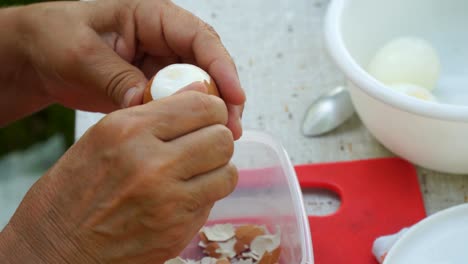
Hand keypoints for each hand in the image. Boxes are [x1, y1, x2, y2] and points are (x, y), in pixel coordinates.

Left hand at [0, 0, 243, 138]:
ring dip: (212, 111)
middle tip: (232, 128)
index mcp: (152, 17)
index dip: (221, 66)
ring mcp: (160, 65)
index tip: (234, 95)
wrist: (37, 58)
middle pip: (207, 65)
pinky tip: (198, 138)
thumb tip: (147, 104)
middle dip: (224, 95)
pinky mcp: (153, 87)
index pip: (198, 38)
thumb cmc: (55, 39)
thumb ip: (116, 77)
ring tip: (224, 139)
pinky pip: (178, 102)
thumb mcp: (82, 54)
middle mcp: (163, 40)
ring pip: (198, 86)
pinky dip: (189, 120)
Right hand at [0, 90, 237, 262]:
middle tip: (204, 143)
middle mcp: (151, 164)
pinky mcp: (177, 231)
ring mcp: (168, 201)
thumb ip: (154, 113)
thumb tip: (200, 91)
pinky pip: (212, 201)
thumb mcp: (103, 136)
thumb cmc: (74, 189)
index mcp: (128, 131)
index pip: (200, 106)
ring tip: (197, 170)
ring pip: (227, 172)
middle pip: (221, 138)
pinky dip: (205, 195)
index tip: (208, 115)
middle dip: (217, 138)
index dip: (212, 109)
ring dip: (217, 168)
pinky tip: (183, 194)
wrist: (55, 248)